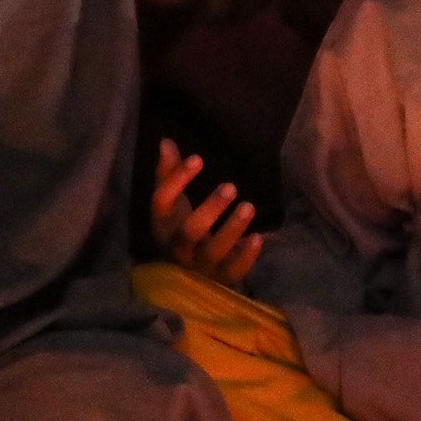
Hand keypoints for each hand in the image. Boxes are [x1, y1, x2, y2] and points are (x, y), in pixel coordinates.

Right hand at [150, 140, 261, 284]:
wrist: (195, 279)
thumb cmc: (184, 231)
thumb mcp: (175, 206)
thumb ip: (169, 174)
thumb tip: (166, 141)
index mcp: (163, 226)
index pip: (161, 202)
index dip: (176, 180)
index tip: (198, 158)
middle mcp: (178, 248)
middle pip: (188, 232)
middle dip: (209, 209)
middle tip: (230, 186)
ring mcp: (201, 266)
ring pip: (212, 251)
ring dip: (231, 229)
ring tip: (249, 206)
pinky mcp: (222, 279)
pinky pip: (234, 270)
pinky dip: (246, 256)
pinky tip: (258, 237)